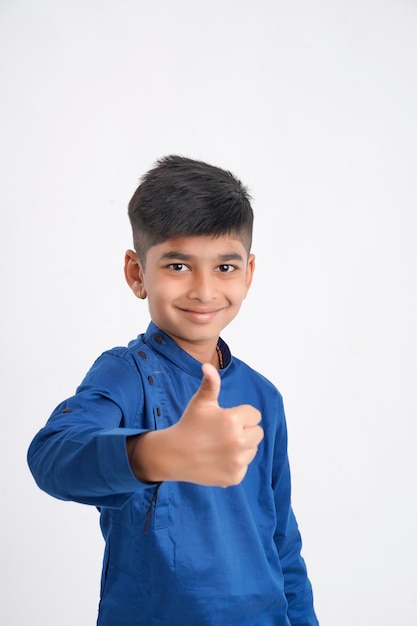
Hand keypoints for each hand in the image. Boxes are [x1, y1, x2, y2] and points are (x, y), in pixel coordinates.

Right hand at [128, 363, 263, 486]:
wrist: (173, 454)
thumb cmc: (189, 425)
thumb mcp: (200, 402)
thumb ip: (211, 384)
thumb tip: (208, 366)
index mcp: (233, 420)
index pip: (255, 415)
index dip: (241, 415)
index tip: (225, 420)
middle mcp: (238, 441)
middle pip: (257, 432)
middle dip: (244, 430)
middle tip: (223, 433)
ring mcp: (237, 461)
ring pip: (252, 449)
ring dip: (242, 447)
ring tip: (220, 446)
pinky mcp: (235, 477)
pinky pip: (245, 466)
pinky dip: (235, 464)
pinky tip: (218, 460)